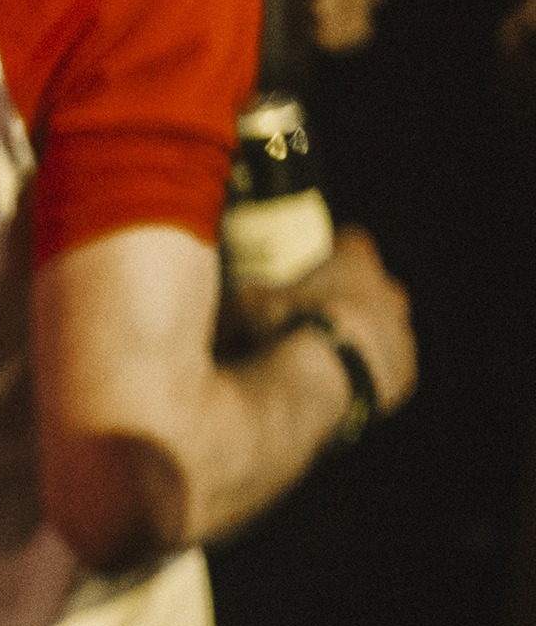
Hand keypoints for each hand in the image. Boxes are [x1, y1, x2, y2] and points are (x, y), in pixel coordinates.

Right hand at [231, 225, 416, 413]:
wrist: (322, 382)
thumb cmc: (285, 328)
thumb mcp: (244, 300)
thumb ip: (241, 293)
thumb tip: (219, 294)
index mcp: (356, 260)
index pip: (351, 242)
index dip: (330, 253)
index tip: (310, 268)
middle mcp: (389, 291)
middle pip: (373, 286)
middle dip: (348, 296)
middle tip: (313, 312)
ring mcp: (402, 333)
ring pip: (383, 327)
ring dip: (360, 335)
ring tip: (322, 353)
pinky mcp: (406, 373)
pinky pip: (386, 366)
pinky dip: (366, 371)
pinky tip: (337, 381)